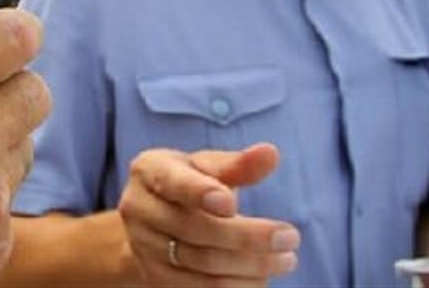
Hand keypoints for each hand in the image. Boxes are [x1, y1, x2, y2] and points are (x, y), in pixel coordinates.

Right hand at [117, 143, 299, 286]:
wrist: (152, 221)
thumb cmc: (188, 182)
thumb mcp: (207, 167)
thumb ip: (237, 164)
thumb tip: (270, 153)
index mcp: (149, 170)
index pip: (173, 182)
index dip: (200, 193)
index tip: (233, 204)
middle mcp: (138, 208)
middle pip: (194, 228)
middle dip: (247, 236)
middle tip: (291, 237)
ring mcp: (143, 246)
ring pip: (199, 263)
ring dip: (248, 265)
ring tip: (286, 259)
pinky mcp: (155, 278)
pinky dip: (234, 286)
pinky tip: (261, 279)